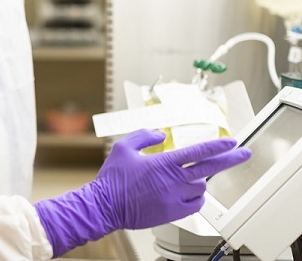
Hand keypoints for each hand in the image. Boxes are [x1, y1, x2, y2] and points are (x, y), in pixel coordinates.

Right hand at [95, 128, 249, 229]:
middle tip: (243, 154)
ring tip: (189, 178)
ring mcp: (175, 198)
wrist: (106, 206)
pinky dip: (196, 198)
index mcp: (164, 163)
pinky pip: (195, 205)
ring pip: (201, 188)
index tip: (231, 141)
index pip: (198, 152)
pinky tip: (190, 193)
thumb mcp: (124, 148)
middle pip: (210, 168)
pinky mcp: (173, 213)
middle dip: (230, 159)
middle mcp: (173, 180)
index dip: (217, 145)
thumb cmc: (113, 179)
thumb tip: (159, 135)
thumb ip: (143, 136)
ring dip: (199, 181)